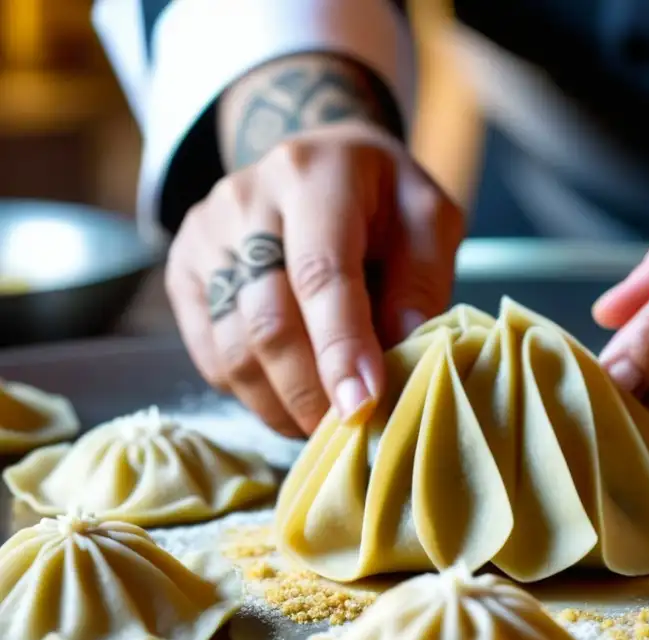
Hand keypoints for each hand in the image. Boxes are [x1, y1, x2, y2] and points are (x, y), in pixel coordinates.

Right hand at [165, 120, 463, 436]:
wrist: (320, 161)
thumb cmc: (384, 198)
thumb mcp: (429, 218)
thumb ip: (422, 281)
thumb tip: (403, 357)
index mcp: (314, 177)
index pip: (321, 275)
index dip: (340, 349)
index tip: (364, 406)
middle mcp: (245, 200)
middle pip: (269, 320)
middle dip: (311, 391)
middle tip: (348, 433)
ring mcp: (204, 237)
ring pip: (232, 347)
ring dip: (280, 403)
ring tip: (322, 424)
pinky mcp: (184, 272)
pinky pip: (210, 354)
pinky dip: (251, 393)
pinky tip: (289, 399)